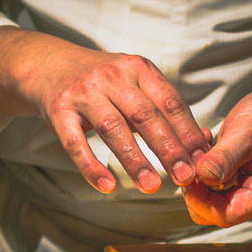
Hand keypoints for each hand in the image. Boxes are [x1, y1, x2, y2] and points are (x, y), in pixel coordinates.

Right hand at [34, 49, 209, 193]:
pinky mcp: (59, 111)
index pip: (170, 103)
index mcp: (138, 69)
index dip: (188, 133)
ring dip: (134, 160)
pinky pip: (76, 143)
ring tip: (151, 186)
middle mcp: (111, 77)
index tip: (202, 161)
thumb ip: (161, 110)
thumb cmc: (102, 83)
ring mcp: (83, 94)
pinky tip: (107, 186)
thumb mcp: (133, 83)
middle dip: (168, 148)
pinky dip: (91, 167)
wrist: (50, 66)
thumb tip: (200, 146)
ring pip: (113, 129)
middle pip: (145, 116)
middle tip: (184, 177)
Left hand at [183, 84, 251, 226]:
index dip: (200, 200)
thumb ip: (224, 158)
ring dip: (199, 176)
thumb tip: (202, 176)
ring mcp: (249, 193)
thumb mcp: (247, 134)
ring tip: (202, 147)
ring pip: (210, 199)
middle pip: (213, 212)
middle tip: (190, 160)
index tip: (187, 177)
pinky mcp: (240, 183)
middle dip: (196, 188)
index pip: (224, 215)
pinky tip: (207, 147)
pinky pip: (214, 186)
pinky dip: (205, 169)